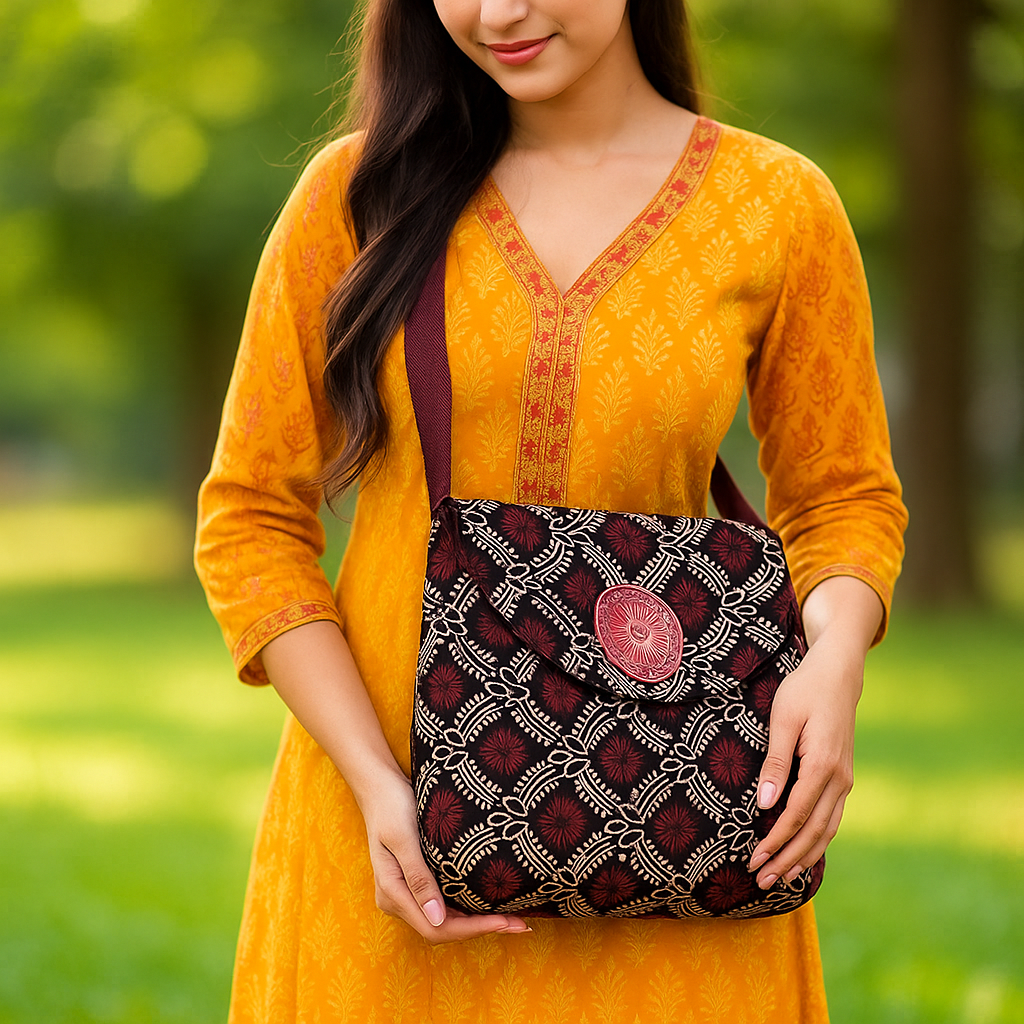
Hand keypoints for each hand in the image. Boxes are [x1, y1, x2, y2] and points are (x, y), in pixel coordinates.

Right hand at [362, 771, 530, 943]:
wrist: (380, 787)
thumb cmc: (392, 807)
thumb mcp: (404, 838)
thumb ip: (418, 877)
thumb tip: (437, 918)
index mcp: (391, 893)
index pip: (435, 927)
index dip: (471, 929)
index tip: (504, 922)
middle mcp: (398, 900)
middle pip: (443, 929)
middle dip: (481, 929)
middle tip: (520, 925)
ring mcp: (407, 894)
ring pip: (445, 921)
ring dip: (477, 922)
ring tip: (513, 919)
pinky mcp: (417, 883)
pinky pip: (445, 905)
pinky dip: (468, 909)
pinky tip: (490, 905)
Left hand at [746, 576, 881, 888]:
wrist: (838, 674)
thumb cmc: (804, 691)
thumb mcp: (783, 720)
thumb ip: (775, 763)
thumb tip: (764, 803)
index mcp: (823, 766)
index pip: (795, 816)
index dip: (775, 841)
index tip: (754, 860)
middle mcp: (839, 780)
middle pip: (812, 832)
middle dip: (787, 859)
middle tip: (761, 881)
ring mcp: (845, 781)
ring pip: (826, 831)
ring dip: (803, 857)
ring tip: (779, 878)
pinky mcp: (843, 779)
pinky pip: (832, 819)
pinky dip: (817, 842)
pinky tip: (803, 855)